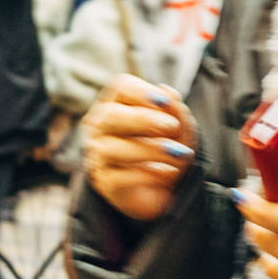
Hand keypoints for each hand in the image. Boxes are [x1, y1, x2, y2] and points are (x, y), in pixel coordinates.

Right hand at [83, 77, 197, 224]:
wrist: (158, 190)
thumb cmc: (164, 150)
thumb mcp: (178, 130)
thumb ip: (175, 110)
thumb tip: (168, 92)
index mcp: (117, 104)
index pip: (120, 88)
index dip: (142, 92)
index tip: (166, 102)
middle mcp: (101, 127)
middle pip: (110, 115)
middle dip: (144, 119)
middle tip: (173, 127)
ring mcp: (98, 155)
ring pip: (111, 148)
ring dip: (149, 149)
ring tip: (178, 153)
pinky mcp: (105, 182)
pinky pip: (119, 177)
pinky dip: (147, 175)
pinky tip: (167, 172)